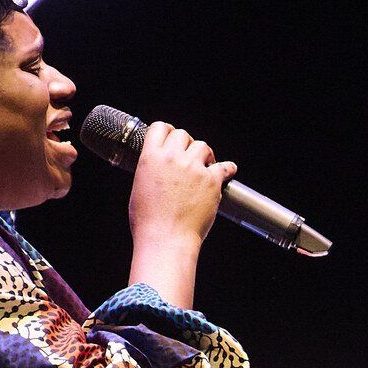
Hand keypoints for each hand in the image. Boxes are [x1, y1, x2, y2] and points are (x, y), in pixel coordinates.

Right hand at [129, 122, 236, 248]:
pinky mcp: (211, 181)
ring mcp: (193, 168)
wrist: (166, 240)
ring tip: (205, 165)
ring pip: (202, 146)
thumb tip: (156, 169)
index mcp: (151, 158)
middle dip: (186, 144)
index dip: (167, 132)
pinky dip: (228, 168)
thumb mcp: (138, 189)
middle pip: (183, 134)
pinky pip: (224, 167)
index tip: (172, 140)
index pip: (160, 128)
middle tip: (189, 157)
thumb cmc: (148, 223)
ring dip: (204, 154)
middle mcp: (172, 158)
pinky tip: (229, 170)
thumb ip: (149, 171)